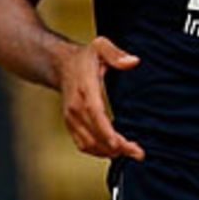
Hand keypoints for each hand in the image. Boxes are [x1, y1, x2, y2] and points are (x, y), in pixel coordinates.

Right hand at [55, 36, 143, 159]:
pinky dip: (98, 152)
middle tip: (138, 153)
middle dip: (117, 147)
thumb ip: (116, 54)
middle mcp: (75, 107)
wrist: (60, 65)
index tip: (119, 144)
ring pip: (89, 144)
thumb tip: (133, 62)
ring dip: (108, 152)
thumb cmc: (85, 57)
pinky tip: (113, 152)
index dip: (106, 131)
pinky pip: (83, 145)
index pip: (95, 113)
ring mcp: (71, 118)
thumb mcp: (100, 46)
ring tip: (129, 152)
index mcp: (85, 89)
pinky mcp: (71, 125)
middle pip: (95, 134)